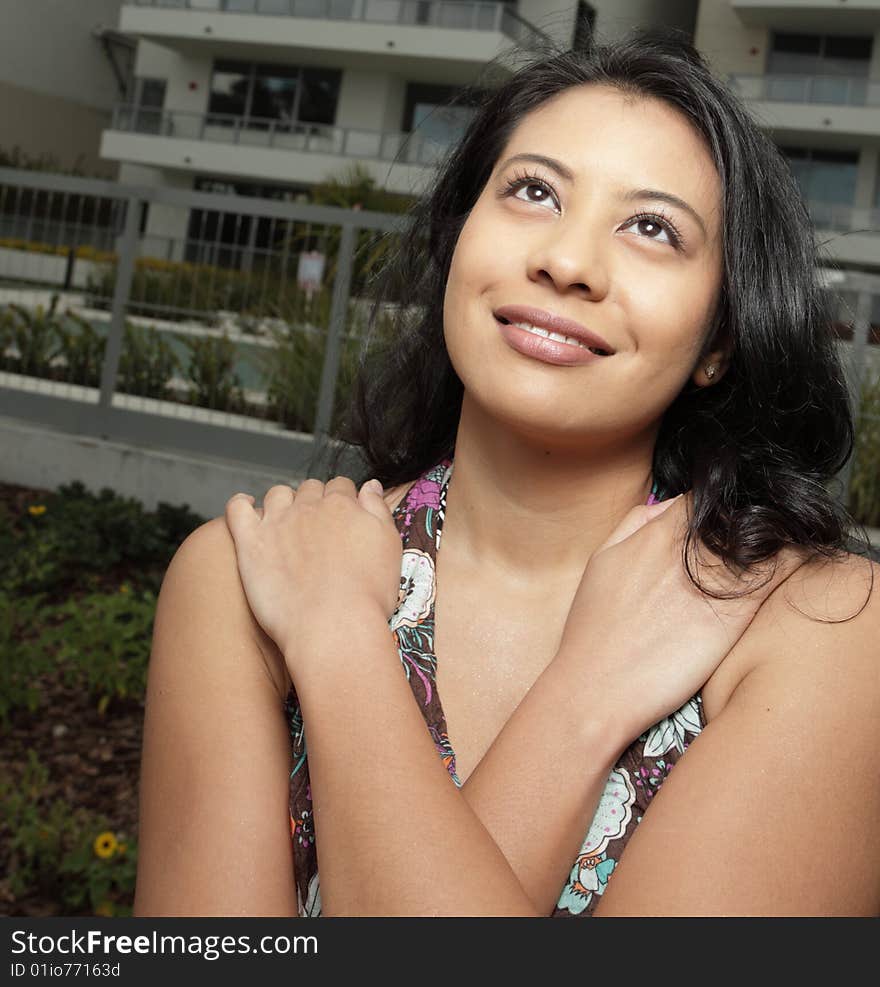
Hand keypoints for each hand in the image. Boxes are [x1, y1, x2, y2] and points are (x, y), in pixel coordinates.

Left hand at [224, 476, 401, 666]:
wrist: (334, 626)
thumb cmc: (367, 594)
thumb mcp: (389, 545)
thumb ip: (378, 509)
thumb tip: (370, 485)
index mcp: (342, 505)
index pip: (340, 487)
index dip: (342, 500)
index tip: (343, 518)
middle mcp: (308, 507)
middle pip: (310, 489)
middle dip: (314, 501)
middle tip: (317, 528)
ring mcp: (277, 523)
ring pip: (277, 495)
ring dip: (283, 502)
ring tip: (286, 523)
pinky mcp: (251, 543)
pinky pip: (237, 510)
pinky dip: (240, 503)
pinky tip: (247, 507)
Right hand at [557, 493, 807, 739]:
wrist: (598, 686)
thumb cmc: (594, 628)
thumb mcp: (601, 561)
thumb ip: (634, 524)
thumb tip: (667, 506)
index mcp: (657, 533)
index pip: (705, 500)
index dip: (719, 511)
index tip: (723, 527)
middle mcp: (689, 551)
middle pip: (738, 518)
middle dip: (750, 526)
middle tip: (756, 542)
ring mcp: (714, 582)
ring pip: (763, 542)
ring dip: (773, 544)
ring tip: (776, 557)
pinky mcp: (734, 618)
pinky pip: (775, 578)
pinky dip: (787, 567)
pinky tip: (790, 573)